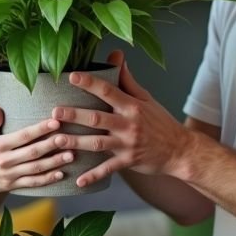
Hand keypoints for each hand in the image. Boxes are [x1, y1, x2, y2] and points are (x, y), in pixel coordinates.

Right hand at [0, 106, 73, 194]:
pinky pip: (32, 183)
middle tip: (68, 138)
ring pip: (36, 168)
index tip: (55, 122)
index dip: (40, 129)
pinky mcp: (12, 185)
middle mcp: (5, 160)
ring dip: (54, 162)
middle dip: (52, 145)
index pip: (23, 136)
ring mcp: (10, 174)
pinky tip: (60, 174)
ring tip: (70, 155)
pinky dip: (47, 179)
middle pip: (33, 152)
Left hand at [53, 50, 190, 187]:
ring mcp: (128, 144)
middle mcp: (129, 124)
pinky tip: (78, 180)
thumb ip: (128, 80)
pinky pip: (108, 169)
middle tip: (54, 112)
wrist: (180, 150)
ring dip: (77, 142)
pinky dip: (93, 176)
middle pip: (98, 118)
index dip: (90, 83)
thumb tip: (116, 55)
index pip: (109, 90)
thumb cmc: (160, 122)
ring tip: (57, 140)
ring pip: (98, 143)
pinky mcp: (129, 162)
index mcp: (132, 106)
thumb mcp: (146, 98)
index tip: (72, 76)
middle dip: (75, 114)